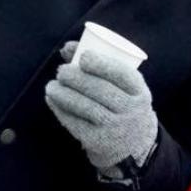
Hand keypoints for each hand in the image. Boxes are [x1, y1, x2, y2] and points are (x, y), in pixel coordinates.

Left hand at [45, 47, 158, 172]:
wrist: (132, 143)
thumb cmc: (121, 102)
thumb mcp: (122, 86)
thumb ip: (97, 64)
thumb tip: (67, 48)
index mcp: (139, 92)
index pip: (123, 75)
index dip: (103, 64)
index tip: (83, 57)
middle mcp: (130, 110)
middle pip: (101, 91)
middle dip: (77, 79)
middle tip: (61, 71)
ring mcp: (115, 128)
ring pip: (86, 107)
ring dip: (64, 94)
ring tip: (51, 86)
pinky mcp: (98, 141)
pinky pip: (76, 123)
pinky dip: (61, 110)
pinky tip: (52, 100)